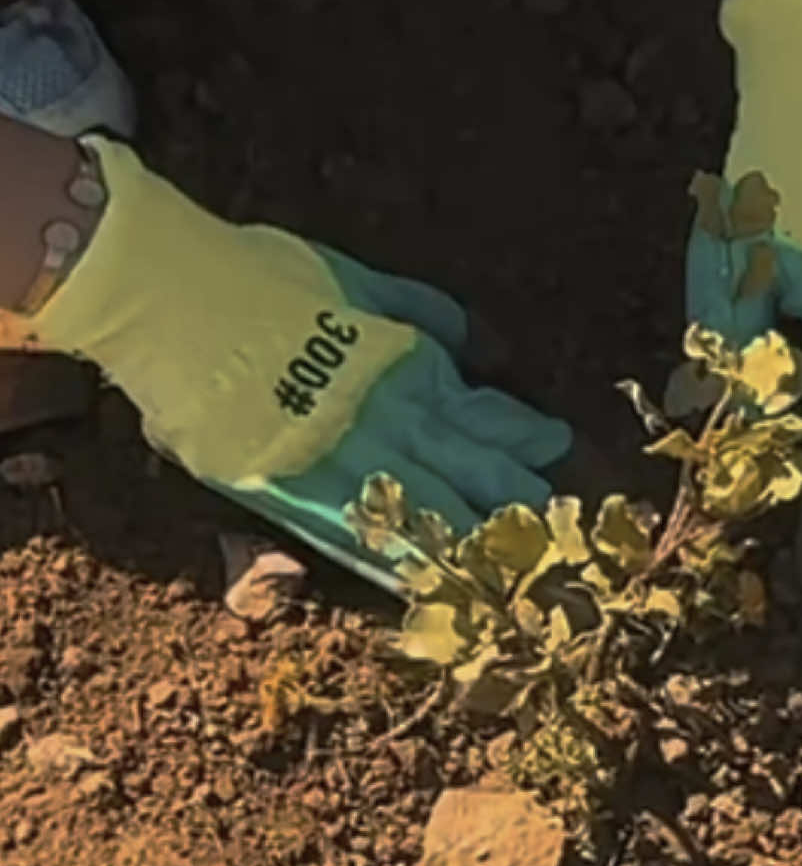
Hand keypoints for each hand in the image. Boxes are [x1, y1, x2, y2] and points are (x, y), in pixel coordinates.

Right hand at [29, 137, 582, 592]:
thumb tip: (473, 343)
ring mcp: (342, 459)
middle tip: (564, 539)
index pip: (488, 419)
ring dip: (475, 546)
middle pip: (474, 474)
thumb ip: (421, 310)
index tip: (556, 458)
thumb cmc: (261, 275)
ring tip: (519, 575)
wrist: (173, 293)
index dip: (526, 442)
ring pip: (429, 514)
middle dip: (520, 507)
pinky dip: (396, 565)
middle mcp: (390, 417)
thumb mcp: (357, 276)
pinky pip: (356, 538)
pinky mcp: (289, 492)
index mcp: (409, 364)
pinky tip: (429, 589)